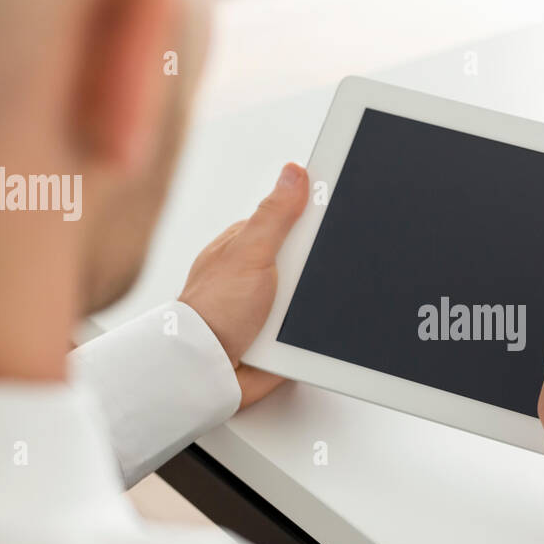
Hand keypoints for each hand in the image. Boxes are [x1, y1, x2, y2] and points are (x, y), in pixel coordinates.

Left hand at [180, 162, 307, 408]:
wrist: (207, 371)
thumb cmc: (214, 311)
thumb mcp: (249, 253)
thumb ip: (274, 214)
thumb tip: (294, 172)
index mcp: (251, 243)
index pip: (296, 218)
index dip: (318, 216)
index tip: (337, 215)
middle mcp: (262, 271)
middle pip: (312, 257)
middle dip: (318, 268)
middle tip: (301, 279)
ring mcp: (272, 303)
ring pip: (314, 293)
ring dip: (314, 304)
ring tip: (295, 313)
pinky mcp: (282, 334)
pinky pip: (312, 326)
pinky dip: (312, 330)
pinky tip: (301, 333)